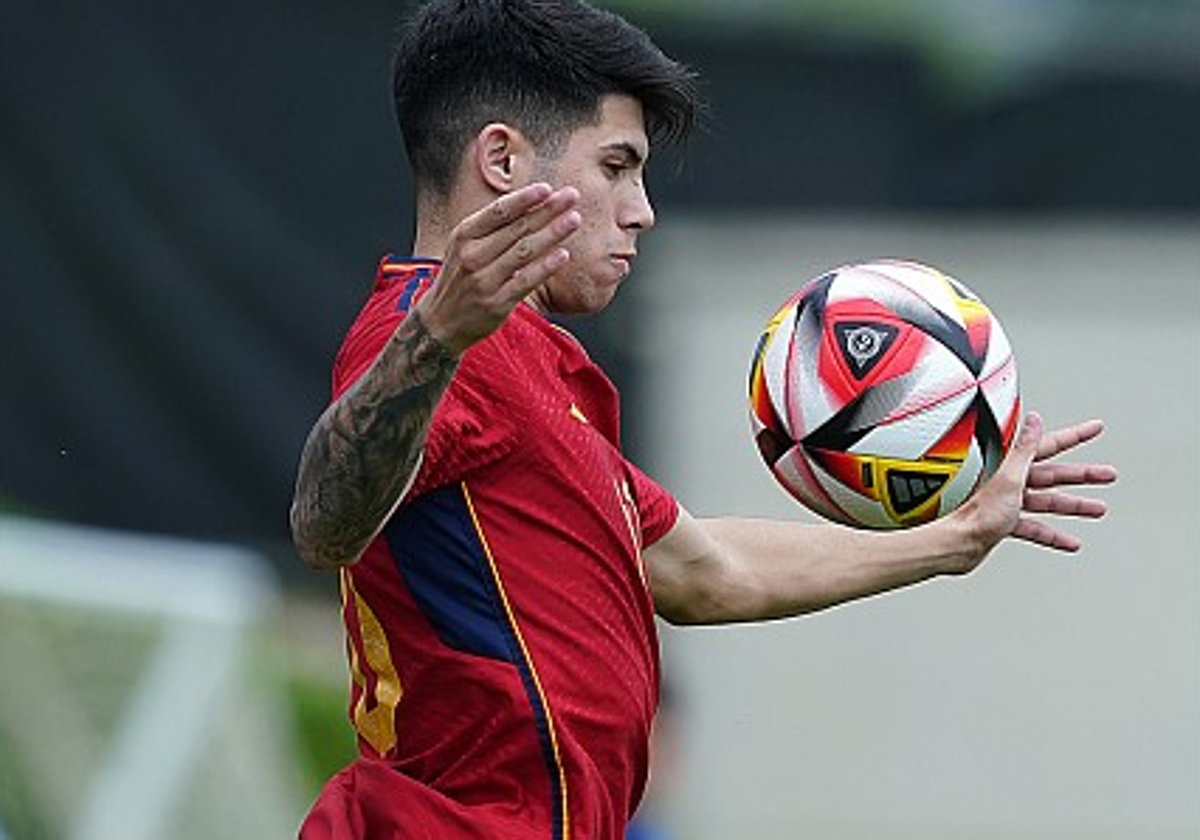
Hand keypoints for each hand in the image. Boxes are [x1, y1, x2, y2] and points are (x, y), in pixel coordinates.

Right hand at [415, 182, 580, 353]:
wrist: (440, 323)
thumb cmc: (460, 279)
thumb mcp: (464, 246)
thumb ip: (491, 227)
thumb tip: (530, 204)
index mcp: (464, 236)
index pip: (498, 211)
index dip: (525, 198)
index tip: (547, 188)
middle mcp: (472, 256)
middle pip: (517, 228)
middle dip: (547, 210)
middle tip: (572, 197)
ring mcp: (484, 280)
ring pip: (524, 251)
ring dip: (552, 233)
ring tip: (574, 219)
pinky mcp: (497, 303)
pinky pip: (526, 281)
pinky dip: (546, 267)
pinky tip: (563, 255)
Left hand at [953, 412, 1117, 565]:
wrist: (955, 543)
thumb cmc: (973, 510)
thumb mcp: (1009, 477)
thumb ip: (1024, 449)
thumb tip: (1034, 419)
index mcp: (1009, 462)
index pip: (1049, 444)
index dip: (1075, 436)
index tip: (1095, 428)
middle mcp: (1007, 479)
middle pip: (1052, 474)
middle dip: (1082, 475)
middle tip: (1108, 474)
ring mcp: (1005, 501)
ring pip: (1045, 501)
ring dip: (1072, 506)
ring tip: (1098, 509)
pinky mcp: (1001, 521)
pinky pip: (1033, 526)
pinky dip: (1051, 534)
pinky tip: (1069, 541)